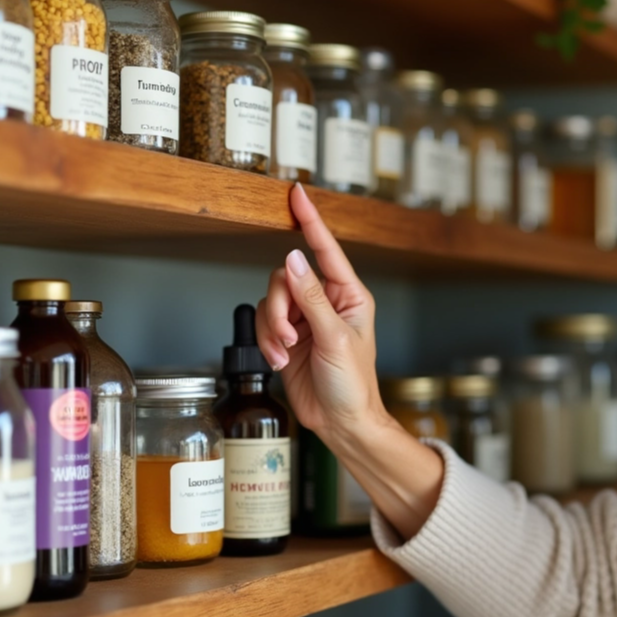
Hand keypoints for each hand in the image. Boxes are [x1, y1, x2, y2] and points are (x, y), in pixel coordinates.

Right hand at [255, 184, 387, 441]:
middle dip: (280, 306)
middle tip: (289, 335)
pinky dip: (267, 341)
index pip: (327, 249)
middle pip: (286, 277)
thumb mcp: (334, 338)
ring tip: (286, 352)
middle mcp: (327, 302)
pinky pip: (263, 323)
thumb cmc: (353, 384)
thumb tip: (295, 260)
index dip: (311, 220)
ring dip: (272, 328)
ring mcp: (306, 319)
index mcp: (350, 295)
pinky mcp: (288, 337)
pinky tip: (281, 360)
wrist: (342, 422)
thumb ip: (311, 298)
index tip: (297, 193)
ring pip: (270, 300)